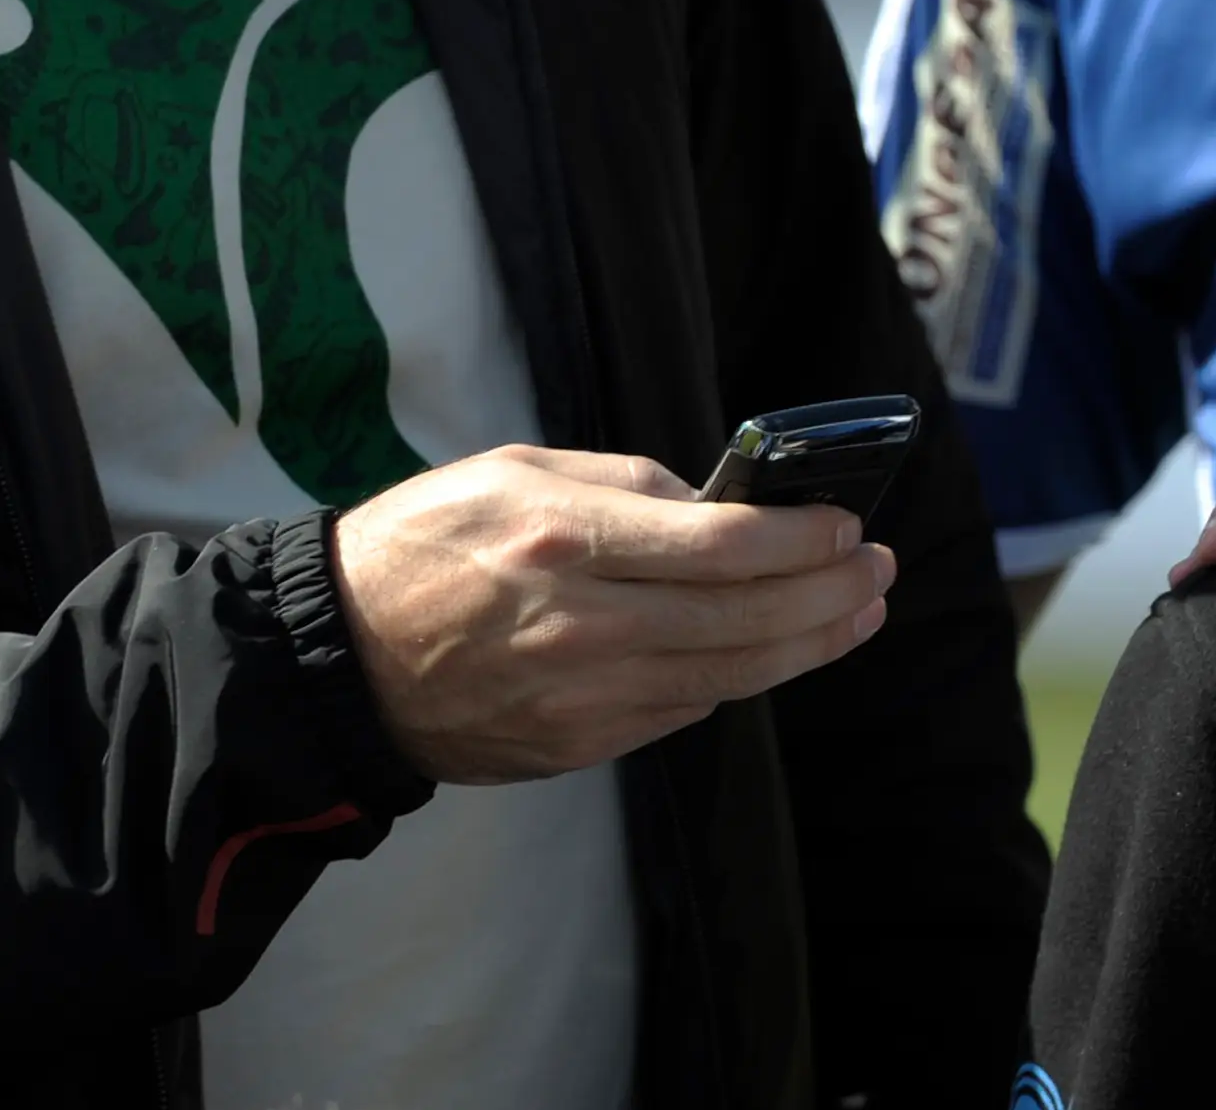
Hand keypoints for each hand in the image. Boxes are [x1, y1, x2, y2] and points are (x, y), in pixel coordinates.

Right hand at [333, 444, 893, 783]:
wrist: (337, 657)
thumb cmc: (425, 542)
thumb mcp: (517, 469)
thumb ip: (624, 483)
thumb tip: (717, 502)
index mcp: (566, 539)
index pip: (724, 544)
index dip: (803, 539)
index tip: (849, 525)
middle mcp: (582, 624)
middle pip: (745, 618)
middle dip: (829, 595)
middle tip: (879, 572)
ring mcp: (580, 697)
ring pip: (728, 676)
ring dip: (807, 646)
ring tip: (856, 615)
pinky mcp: (575, 746)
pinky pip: (681, 711)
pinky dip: (736, 681)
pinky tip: (772, 652)